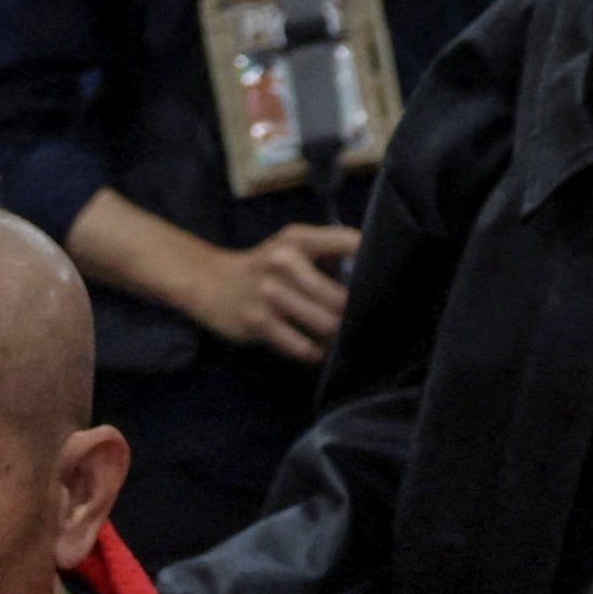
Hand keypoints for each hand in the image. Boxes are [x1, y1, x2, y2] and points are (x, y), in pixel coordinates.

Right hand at [182, 221, 359, 363]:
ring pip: (325, 324)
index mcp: (299, 240)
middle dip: (353, 315)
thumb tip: (366, 277)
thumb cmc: (262, 267)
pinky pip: (300, 345)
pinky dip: (313, 353)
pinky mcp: (258, 322)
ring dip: (335, 336)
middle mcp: (285, 262)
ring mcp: (270, 294)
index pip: (351, 243)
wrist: (209, 282)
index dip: (373, 263)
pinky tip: (316, 352)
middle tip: (359, 324)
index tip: (383, 281)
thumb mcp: (291, 247)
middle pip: (341, 297)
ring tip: (337, 338)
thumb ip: (327, 254)